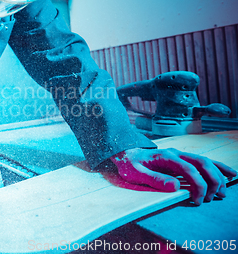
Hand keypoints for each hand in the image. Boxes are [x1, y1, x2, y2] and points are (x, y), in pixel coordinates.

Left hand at [110, 148, 236, 204]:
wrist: (124, 152)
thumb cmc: (129, 163)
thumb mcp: (136, 173)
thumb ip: (154, 179)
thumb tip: (175, 186)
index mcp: (165, 156)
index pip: (189, 169)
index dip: (197, 185)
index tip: (198, 200)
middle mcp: (175, 153)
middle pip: (202, 163)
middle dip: (212, 181)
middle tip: (212, 198)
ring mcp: (179, 154)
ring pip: (205, 161)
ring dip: (217, 176)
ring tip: (223, 192)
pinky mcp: (181, 158)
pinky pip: (202, 162)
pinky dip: (217, 168)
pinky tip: (229, 174)